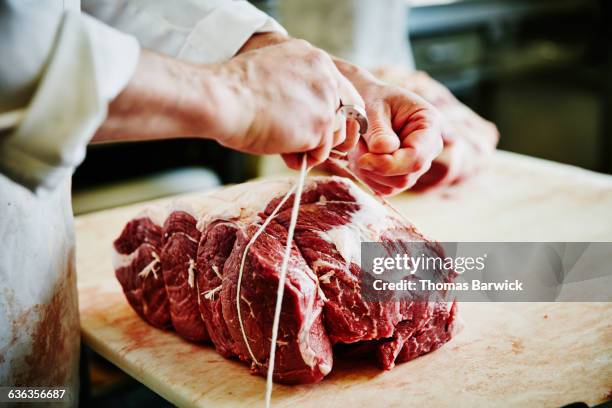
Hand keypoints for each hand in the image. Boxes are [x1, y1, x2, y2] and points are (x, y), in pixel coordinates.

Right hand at [215, 38, 363, 168]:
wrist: (223, 99)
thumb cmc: (234, 90)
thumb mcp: (272, 73)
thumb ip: (295, 86)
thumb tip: (303, 113)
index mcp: (313, 58)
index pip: (341, 88)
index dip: (333, 110)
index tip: (318, 125)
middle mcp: (326, 75)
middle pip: (349, 111)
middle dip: (332, 131)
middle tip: (309, 142)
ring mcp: (326, 99)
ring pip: (337, 134)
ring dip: (315, 146)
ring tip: (287, 147)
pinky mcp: (321, 123)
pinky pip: (322, 151)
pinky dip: (306, 158)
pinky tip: (285, 153)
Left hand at [333, 61, 442, 194]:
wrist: (367, 102)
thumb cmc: (372, 99)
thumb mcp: (373, 108)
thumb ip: (379, 131)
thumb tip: (384, 151)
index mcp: (430, 125)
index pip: (416, 157)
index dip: (389, 164)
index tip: (363, 159)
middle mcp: (428, 148)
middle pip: (406, 176)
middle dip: (376, 167)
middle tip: (356, 148)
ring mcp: (416, 165)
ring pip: (393, 185)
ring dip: (368, 171)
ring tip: (358, 146)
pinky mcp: (401, 176)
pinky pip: (383, 187)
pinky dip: (367, 175)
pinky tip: (361, 156)